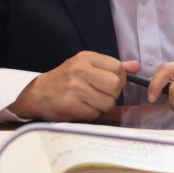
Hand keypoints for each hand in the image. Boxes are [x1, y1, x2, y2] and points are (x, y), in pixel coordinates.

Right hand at [9, 52, 139, 120]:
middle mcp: (80, 70)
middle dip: (112, 94)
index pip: (118, 68)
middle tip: (100, 95)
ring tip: (89, 102)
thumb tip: (136, 66)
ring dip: (101, 107)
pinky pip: (95, 114)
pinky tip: (81, 108)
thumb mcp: (85, 66)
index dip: (118, 80)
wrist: (37, 94)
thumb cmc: (64, 80)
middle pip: (115, 85)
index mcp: (86, 58)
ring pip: (108, 102)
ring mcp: (74, 87)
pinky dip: (91, 114)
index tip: (109, 85)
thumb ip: (111, 67)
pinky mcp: (70, 104)